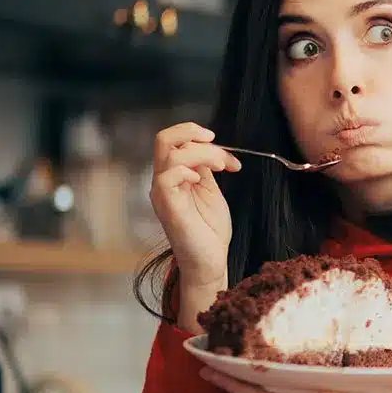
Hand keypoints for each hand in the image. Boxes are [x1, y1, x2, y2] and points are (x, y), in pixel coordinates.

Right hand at [149, 122, 241, 289]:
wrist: (210, 260)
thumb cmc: (209, 230)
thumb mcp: (210, 191)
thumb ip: (205, 168)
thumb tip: (209, 147)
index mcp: (173, 176)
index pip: (176, 141)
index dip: (202, 139)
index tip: (228, 157)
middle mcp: (163, 181)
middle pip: (164, 138)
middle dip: (193, 132)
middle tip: (217, 145)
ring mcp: (162, 192)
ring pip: (170, 152)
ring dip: (201, 153)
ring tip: (221, 166)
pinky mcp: (167, 205)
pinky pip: (167, 175)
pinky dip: (187, 170)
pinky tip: (200, 181)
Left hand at [199, 367, 391, 392]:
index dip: (236, 384)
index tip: (210, 369)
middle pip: (259, 391)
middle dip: (231, 378)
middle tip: (205, 358)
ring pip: (270, 387)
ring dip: (245, 374)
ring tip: (227, 356)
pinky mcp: (321, 389)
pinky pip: (286, 380)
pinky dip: (268, 370)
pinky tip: (264, 359)